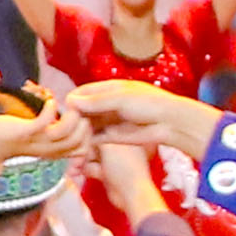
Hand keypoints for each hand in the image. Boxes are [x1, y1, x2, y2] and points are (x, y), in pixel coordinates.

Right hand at [68, 79, 219, 155]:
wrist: (171, 123)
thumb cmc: (149, 104)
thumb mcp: (121, 98)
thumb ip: (96, 101)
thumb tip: (70, 101)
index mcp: (108, 89)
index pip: (82, 93)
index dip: (72, 101)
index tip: (65, 112)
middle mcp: (106, 104)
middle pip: (81, 110)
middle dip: (73, 118)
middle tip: (66, 129)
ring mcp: (109, 121)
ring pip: (86, 125)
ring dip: (78, 132)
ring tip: (71, 139)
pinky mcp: (112, 137)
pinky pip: (93, 139)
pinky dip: (86, 142)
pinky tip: (80, 146)